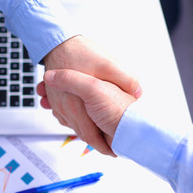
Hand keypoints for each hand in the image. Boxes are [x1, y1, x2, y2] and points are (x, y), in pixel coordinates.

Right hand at [38, 35, 140, 156]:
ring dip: (83, 131)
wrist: (57, 41)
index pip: (90, 135)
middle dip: (96, 141)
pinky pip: (62, 114)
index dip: (104, 146)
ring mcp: (57, 102)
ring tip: (98, 135)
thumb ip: (124, 80)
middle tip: (110, 146)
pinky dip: (70, 119)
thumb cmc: (80, 53)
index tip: (114, 151)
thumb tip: (138, 93)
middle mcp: (65, 107)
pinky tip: (79, 118)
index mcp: (78, 104)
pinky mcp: (54, 96)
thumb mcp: (108, 64)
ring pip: (70, 124)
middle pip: (80, 132)